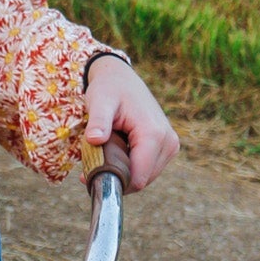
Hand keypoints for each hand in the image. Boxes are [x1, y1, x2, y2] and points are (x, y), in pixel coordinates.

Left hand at [84, 57, 178, 193]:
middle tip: (91, 163)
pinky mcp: (168, 147)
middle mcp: (168, 142)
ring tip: (104, 152)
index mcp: (154, 134)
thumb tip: (95, 139)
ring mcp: (170, 145)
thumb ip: (99, 121)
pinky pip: (147, 168)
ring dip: (123, 171)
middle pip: (142, 180)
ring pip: (145, 176)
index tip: (89, 177)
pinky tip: (116, 151)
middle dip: (117, 177)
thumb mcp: (100, 102)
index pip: (139, 178)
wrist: (122, 78)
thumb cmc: (109, 89)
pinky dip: (130, 166)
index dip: (115, 182)